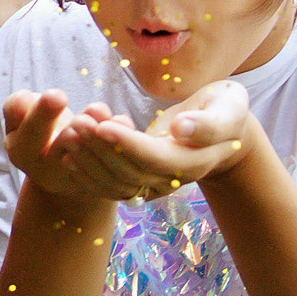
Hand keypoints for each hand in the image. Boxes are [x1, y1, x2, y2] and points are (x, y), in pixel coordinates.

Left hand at [79, 81, 255, 195]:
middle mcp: (172, 180)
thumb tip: (182, 129)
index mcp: (194, 161)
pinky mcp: (140, 184)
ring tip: (68, 134)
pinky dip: (87, 175)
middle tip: (76, 124)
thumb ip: (210, 122)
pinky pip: (110, 186)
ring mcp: (155, 186)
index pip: (154, 158)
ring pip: (116, 183)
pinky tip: (67, 156)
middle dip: (100, 149)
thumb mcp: (229, 109)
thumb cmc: (225, 111)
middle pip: (130, 172)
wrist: (223, 134)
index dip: (127, 145)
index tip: (102, 125)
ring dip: (89, 161)